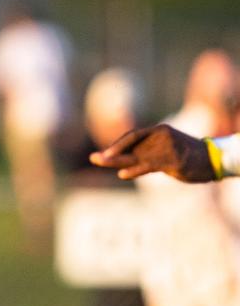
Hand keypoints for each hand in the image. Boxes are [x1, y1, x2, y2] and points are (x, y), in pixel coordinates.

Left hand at [89, 124, 215, 182]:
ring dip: (116, 161)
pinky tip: (122, 174)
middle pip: (130, 145)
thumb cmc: (186, 157)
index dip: (118, 145)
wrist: (212, 160)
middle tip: (93, 158)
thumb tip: (124, 162)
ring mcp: (166, 148)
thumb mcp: (165, 152)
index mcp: (157, 132)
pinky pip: (149, 165)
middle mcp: (159, 137)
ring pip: (136, 156)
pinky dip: (135, 170)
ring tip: (100, 162)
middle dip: (110, 153)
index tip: (105, 154)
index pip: (133, 136)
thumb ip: (147, 154)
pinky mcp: (173, 160)